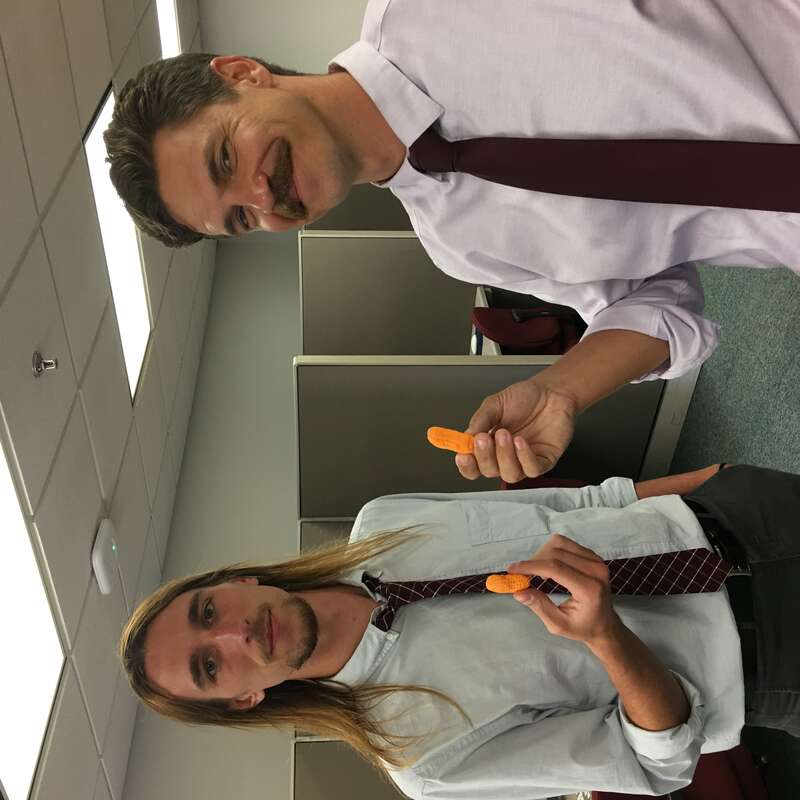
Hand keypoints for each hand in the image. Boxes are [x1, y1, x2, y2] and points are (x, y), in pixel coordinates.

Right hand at [455, 376, 577, 481]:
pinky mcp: (544, 461)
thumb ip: (480, 420)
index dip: (466, 465)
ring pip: (510, 474)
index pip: (473, 465)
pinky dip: (524, 457)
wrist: (551, 391)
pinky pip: (532, 469)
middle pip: (489, 472)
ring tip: (505, 434)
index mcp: (490, 445)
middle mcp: (505, 457)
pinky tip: (521, 441)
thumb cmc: (525, 398)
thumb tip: (466, 436)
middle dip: (484, 457)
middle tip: (483, 438)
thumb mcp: (495, 404)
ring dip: (504, 457)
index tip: (462, 456)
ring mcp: (524, 461)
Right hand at [508, 534, 618, 645]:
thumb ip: (539, 606)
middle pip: (555, 553)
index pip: (555, 568)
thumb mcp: (558, 625)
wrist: (605, 624)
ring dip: (542, 554)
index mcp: (589, 589)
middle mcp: (596, 570)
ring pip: (559, 543)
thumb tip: (518, 592)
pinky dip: (551, 551)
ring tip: (538, 572)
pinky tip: (549, 567)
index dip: (531, 566)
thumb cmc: (582, 627)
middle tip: (522, 576)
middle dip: (534, 562)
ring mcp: (596, 560)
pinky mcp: (593, 555)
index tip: (512, 570)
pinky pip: (566, 544)